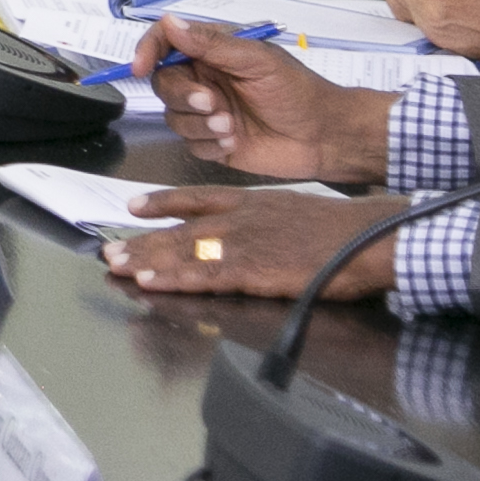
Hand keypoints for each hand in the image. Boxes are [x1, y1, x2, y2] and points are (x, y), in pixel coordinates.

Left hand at [102, 184, 401, 301]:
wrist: (370, 237)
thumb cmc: (344, 231)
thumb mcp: (297, 211)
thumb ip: (268, 222)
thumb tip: (255, 236)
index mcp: (252, 201)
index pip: (197, 198)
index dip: (162, 202)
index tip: (134, 207)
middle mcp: (240, 217)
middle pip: (181, 229)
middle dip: (142, 240)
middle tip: (109, 248)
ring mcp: (244, 242)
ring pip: (184, 250)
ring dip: (146, 259)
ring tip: (116, 264)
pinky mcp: (253, 269)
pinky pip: (203, 274)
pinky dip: (173, 278)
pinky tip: (150, 282)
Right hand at [132, 15, 397, 179]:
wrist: (324, 137)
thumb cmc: (298, 92)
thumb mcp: (257, 60)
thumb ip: (212, 43)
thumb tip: (170, 21)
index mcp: (212, 52)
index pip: (165, 43)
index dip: (147, 51)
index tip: (140, 66)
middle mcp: (204, 79)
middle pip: (163, 83)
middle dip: (184, 96)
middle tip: (213, 104)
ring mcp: (207, 113)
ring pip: (173, 117)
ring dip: (199, 124)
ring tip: (232, 127)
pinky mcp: (212, 142)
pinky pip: (189, 144)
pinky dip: (208, 144)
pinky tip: (235, 142)